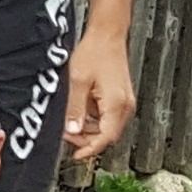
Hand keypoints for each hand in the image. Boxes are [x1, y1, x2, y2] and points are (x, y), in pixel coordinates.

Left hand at [62, 26, 133, 166]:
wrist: (107, 35)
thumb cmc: (95, 52)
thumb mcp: (77, 82)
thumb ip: (75, 109)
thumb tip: (72, 131)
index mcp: (116, 104)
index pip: (106, 138)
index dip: (90, 149)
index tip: (76, 155)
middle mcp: (124, 106)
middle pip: (107, 136)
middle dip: (87, 140)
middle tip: (67, 134)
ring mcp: (124, 102)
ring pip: (107, 127)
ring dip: (89, 130)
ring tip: (70, 122)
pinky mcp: (120, 98)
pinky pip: (107, 117)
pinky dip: (93, 119)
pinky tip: (80, 110)